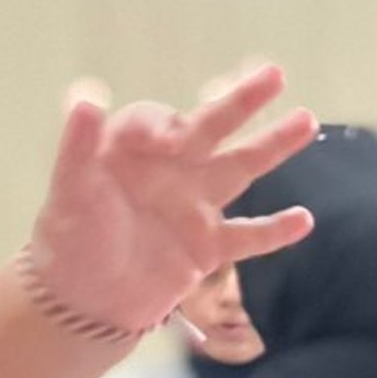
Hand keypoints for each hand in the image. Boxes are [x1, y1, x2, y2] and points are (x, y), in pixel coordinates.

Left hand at [28, 64, 315, 336]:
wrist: (81, 303)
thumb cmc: (70, 241)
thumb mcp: (70, 191)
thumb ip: (77, 147)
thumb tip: (85, 98)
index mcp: (132, 152)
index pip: (157, 121)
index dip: (162, 124)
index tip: (168, 140)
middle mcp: (169, 171)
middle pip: (210, 127)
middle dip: (241, 101)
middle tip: (273, 74)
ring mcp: (193, 207)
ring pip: (240, 168)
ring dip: (273, 145)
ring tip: (306, 121)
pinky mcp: (207, 248)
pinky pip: (247, 236)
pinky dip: (274, 230)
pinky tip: (303, 220)